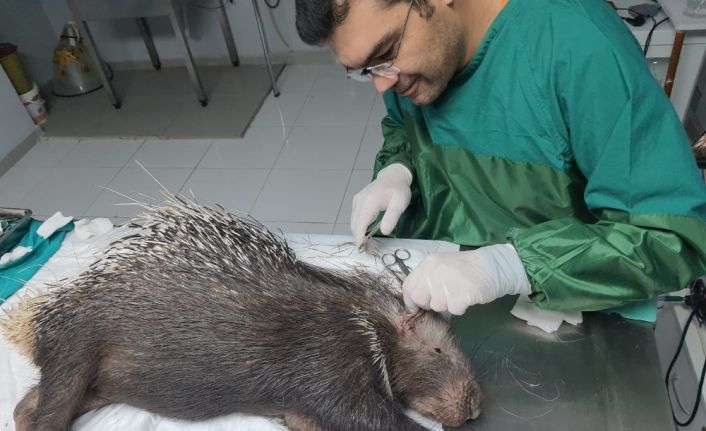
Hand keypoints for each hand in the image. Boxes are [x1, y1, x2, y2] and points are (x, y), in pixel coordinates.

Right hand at [351, 164, 412, 246]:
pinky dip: (359, 226)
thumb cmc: (399, 189)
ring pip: (353, 221)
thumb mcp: (400, 203)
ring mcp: (357, 200)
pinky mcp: (357, 201)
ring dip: (358, 233)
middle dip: (359, 238)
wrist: (393, 176)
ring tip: (369, 243)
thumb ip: (392, 217)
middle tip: (369, 250)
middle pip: (354, 224)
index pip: (360, 223)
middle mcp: (360, 200)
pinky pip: (355, 217)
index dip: (359, 237)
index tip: (363, 249)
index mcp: (370, 201)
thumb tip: (384, 231)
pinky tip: (367, 232)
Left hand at [402, 244, 530, 314]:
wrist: (494, 265)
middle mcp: (435, 270)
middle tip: (444, 298)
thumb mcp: (442, 267)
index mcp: (429, 263)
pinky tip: (467, 297)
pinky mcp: (462, 293)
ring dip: (448, 305)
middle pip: (420, 298)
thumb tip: (414, 301)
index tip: (416, 307)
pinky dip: (460, 308)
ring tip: (459, 293)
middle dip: (430, 304)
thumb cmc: (466, 269)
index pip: (408, 286)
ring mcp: (448, 281)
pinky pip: (454, 310)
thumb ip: (427, 279)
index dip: (410, 300)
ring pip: (437, 306)